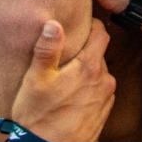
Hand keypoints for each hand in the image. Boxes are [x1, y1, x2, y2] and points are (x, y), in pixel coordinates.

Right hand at [10, 19, 115, 141]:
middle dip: (86, 53)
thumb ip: (47, 50)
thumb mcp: (36, 80)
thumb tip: (53, 23)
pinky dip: (89, 91)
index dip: (93, 26)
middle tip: (67, 58)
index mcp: (90, 68)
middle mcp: (104, 81)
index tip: (84, 25)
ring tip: (67, 80)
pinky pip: (99, 93)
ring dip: (88, 74)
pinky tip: (72, 99)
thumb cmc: (38, 117)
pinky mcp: (103, 114)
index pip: (102, 34)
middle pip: (99, 56)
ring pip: (100, 75)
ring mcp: (106, 99)